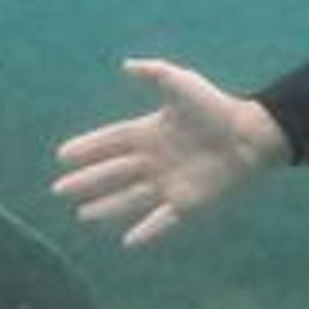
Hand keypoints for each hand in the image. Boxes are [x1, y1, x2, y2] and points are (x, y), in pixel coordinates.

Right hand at [51, 58, 288, 247]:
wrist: (250, 134)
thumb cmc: (216, 107)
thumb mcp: (182, 84)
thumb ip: (155, 73)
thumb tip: (126, 65)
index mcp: (150, 131)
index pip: (111, 141)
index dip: (88, 147)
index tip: (62, 155)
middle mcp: (154, 159)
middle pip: (112, 172)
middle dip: (86, 181)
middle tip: (59, 190)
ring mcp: (169, 182)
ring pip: (130, 198)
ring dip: (106, 207)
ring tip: (82, 215)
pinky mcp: (187, 202)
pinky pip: (163, 221)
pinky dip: (147, 232)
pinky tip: (128, 243)